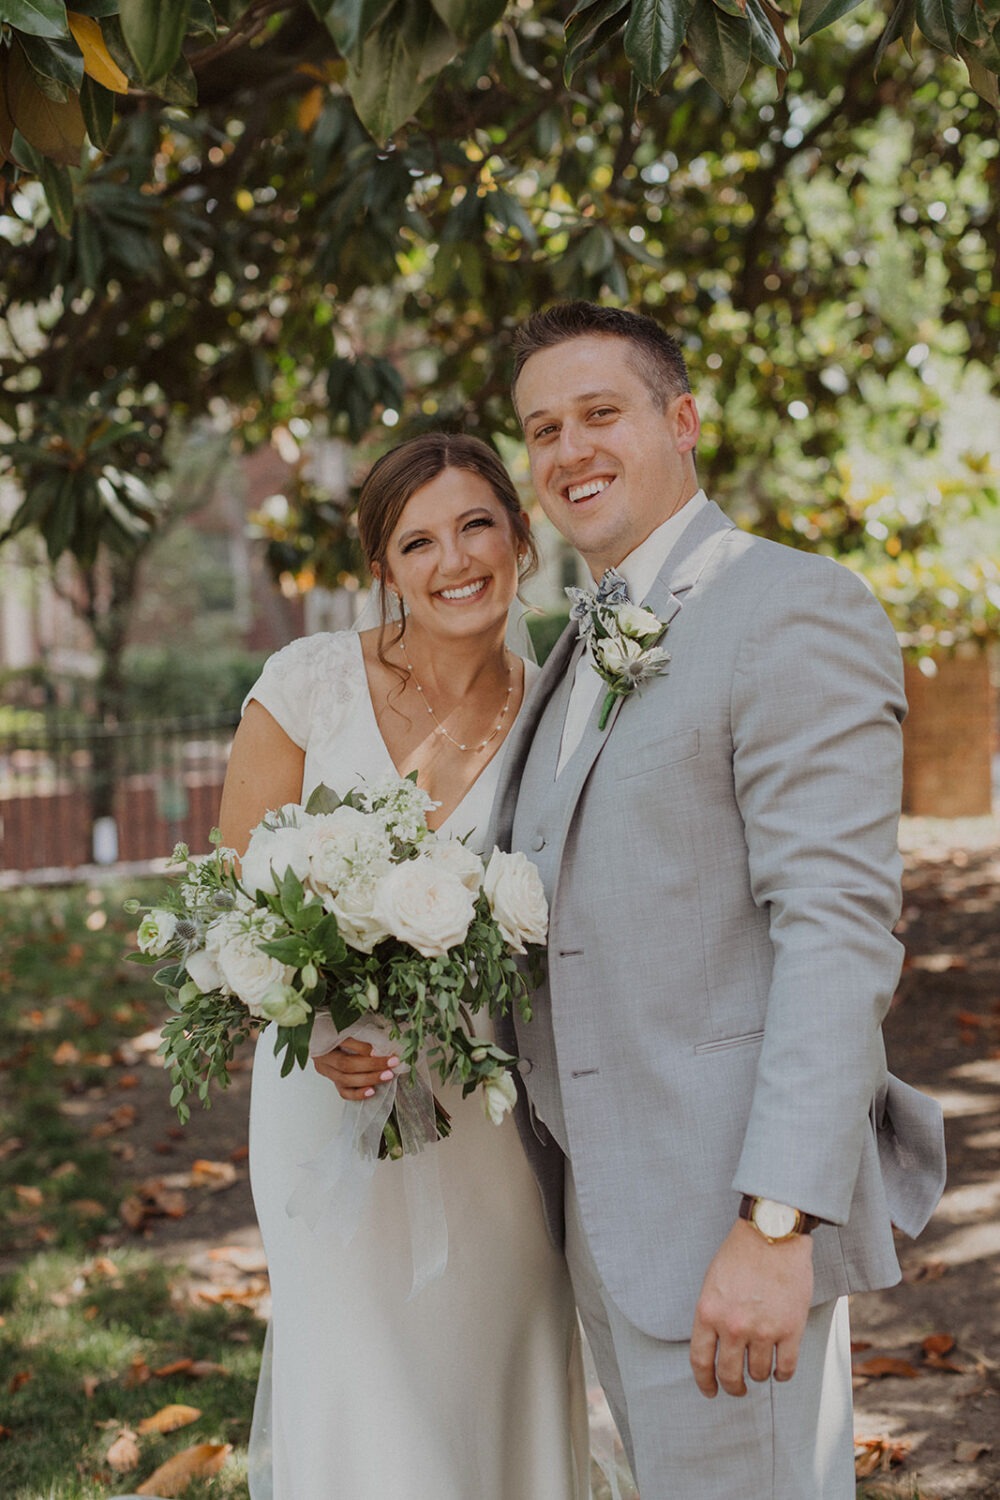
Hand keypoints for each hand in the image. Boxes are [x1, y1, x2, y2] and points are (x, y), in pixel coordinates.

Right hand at [312, 1038, 399, 1099]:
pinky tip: (372, 1091)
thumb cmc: (341, 1030)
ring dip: (369, 1079)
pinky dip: (358, 1093)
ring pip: (345, 1080)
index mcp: (325, 1039)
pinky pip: (344, 1092)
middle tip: (392, 1063)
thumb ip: (362, 1035)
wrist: (325, 1040)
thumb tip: (381, 1046)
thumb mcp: (349, 1027)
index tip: (382, 1050)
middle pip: (346, 1065)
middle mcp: (323, 1057)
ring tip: (387, 1076)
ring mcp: (326, 1071)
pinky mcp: (332, 1081)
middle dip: (372, 1065)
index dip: (364, 1048)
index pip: (345, 1043)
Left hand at [689, 1219, 813, 1398]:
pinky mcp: (790, 1329)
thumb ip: (712, 1316)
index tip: (710, 1391)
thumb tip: (713, 1348)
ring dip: (759, 1375)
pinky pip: (786, 1368)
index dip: (705, 1382)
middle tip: (738, 1389)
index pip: (700, 1361)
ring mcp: (763, 1330)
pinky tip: (780, 1371)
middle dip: (733, 1387)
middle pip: (730, 1374)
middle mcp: (733, 1326)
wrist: (773, 1233)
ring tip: (761, 1369)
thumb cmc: (741, 1253)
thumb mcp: (712, 1283)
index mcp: (708, 1312)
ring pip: (758, 1373)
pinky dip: (782, 1375)